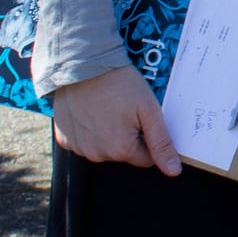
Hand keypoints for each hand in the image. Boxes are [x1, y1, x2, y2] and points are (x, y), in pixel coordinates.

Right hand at [50, 65, 181, 174]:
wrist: (83, 65)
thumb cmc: (118, 84)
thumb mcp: (149, 110)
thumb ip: (161, 143)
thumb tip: (173, 170)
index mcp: (120, 149)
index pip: (146, 158)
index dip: (148, 137)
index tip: (143, 119)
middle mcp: (96, 154)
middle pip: (123, 153)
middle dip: (128, 136)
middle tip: (125, 110)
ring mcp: (78, 147)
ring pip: (103, 148)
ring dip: (108, 133)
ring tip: (107, 108)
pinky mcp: (64, 138)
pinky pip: (83, 141)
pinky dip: (88, 130)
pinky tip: (91, 111)